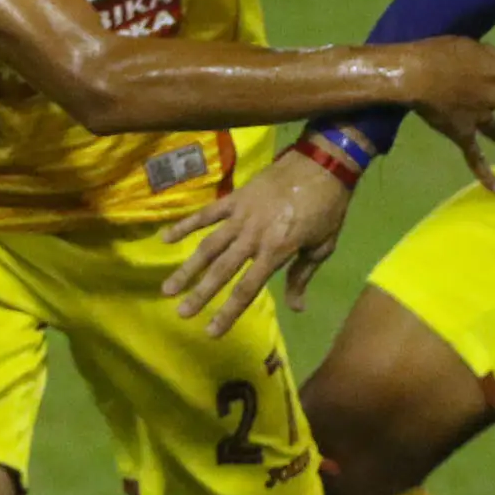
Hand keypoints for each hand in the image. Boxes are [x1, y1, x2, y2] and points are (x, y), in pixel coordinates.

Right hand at [163, 153, 354, 335]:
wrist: (324, 163)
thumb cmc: (328, 208)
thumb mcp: (322, 247)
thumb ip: (302, 277)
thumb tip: (296, 308)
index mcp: (277, 250)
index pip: (247, 289)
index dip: (228, 312)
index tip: (212, 332)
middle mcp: (254, 236)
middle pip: (222, 271)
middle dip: (201, 294)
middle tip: (181, 314)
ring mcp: (241, 215)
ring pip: (209, 246)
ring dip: (188, 268)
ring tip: (168, 288)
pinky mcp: (236, 197)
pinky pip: (207, 213)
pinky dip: (186, 225)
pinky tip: (165, 238)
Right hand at [388, 36, 494, 190]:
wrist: (415, 74)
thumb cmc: (436, 52)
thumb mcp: (465, 42)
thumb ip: (481, 55)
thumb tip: (486, 62)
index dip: (488, 68)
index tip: (473, 65)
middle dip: (484, 92)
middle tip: (461, 85)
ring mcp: (482, 117)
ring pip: (493, 124)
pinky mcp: (464, 134)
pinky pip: (476, 157)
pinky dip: (486, 174)